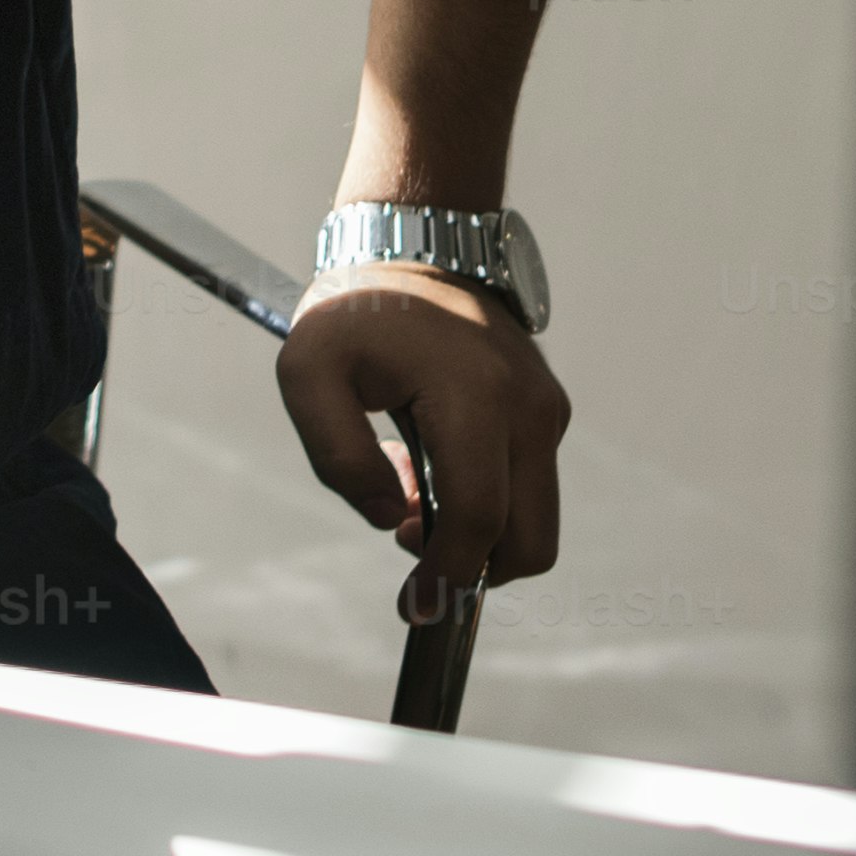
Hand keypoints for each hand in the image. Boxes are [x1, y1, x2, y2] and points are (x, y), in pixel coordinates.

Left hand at [278, 266, 567, 625]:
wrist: (416, 248)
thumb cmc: (355, 312)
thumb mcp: (308, 374)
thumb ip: (338, 456)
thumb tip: (393, 519)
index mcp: (475, 397)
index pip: (480, 518)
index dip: (449, 575)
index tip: (417, 608)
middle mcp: (528, 408)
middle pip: (529, 540)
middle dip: (471, 565)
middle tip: (405, 538)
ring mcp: (546, 410)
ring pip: (533, 522)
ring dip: (474, 531)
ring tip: (405, 483)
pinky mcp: (547, 413)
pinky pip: (528, 487)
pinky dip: (485, 500)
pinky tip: (427, 461)